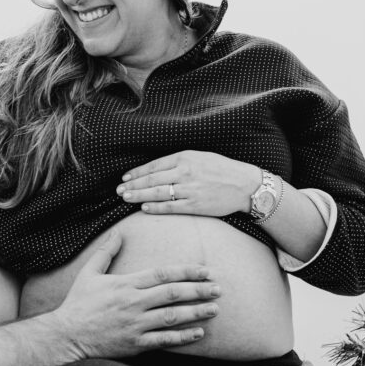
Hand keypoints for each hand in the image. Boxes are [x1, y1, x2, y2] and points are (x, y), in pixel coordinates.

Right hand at [51, 232, 219, 358]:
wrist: (66, 335)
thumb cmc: (78, 303)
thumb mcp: (89, 273)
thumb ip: (106, 252)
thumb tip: (119, 232)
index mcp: (126, 284)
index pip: (163, 274)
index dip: (187, 271)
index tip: (205, 270)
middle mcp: (134, 303)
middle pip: (173, 294)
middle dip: (199, 290)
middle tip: (218, 288)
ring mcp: (135, 324)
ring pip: (173, 317)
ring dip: (197, 312)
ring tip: (215, 308)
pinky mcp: (135, 344)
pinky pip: (164, 340)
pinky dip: (183, 336)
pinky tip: (199, 333)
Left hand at [116, 150, 259, 216]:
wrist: (245, 184)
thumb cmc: (222, 169)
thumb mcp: (200, 157)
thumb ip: (179, 161)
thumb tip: (157, 169)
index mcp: (185, 157)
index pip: (154, 165)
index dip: (137, 172)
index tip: (125, 177)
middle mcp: (185, 172)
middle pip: (152, 179)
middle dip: (133, 185)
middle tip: (119, 190)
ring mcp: (190, 189)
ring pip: (158, 193)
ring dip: (139, 195)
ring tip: (125, 198)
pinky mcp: (196, 205)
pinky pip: (171, 207)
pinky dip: (155, 207)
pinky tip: (144, 208)